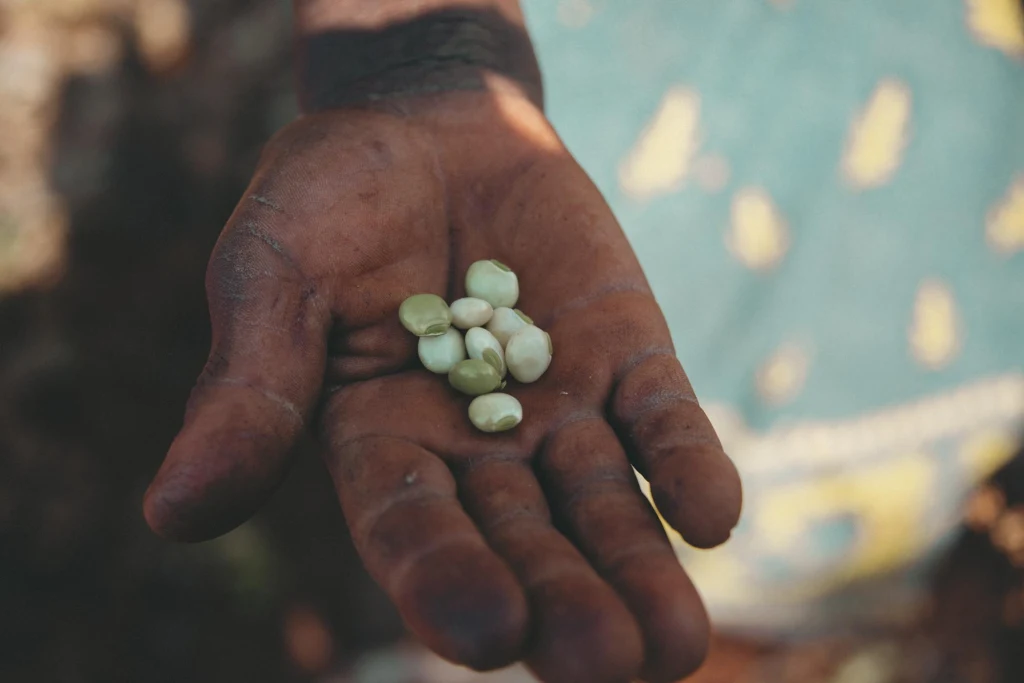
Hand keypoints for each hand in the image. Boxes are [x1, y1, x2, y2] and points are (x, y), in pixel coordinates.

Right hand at [143, 88, 741, 682]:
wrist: (427, 122)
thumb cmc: (328, 198)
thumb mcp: (272, 276)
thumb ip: (250, 389)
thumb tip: (171, 514)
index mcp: (380, 446)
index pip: (411, 528)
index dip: (444, 578)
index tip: (484, 631)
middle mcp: (476, 449)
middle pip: (523, 539)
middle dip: (562, 602)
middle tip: (603, 665)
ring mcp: (558, 407)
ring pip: (603, 504)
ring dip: (640, 567)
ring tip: (675, 646)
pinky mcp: (626, 356)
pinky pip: (660, 419)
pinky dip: (685, 463)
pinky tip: (710, 514)